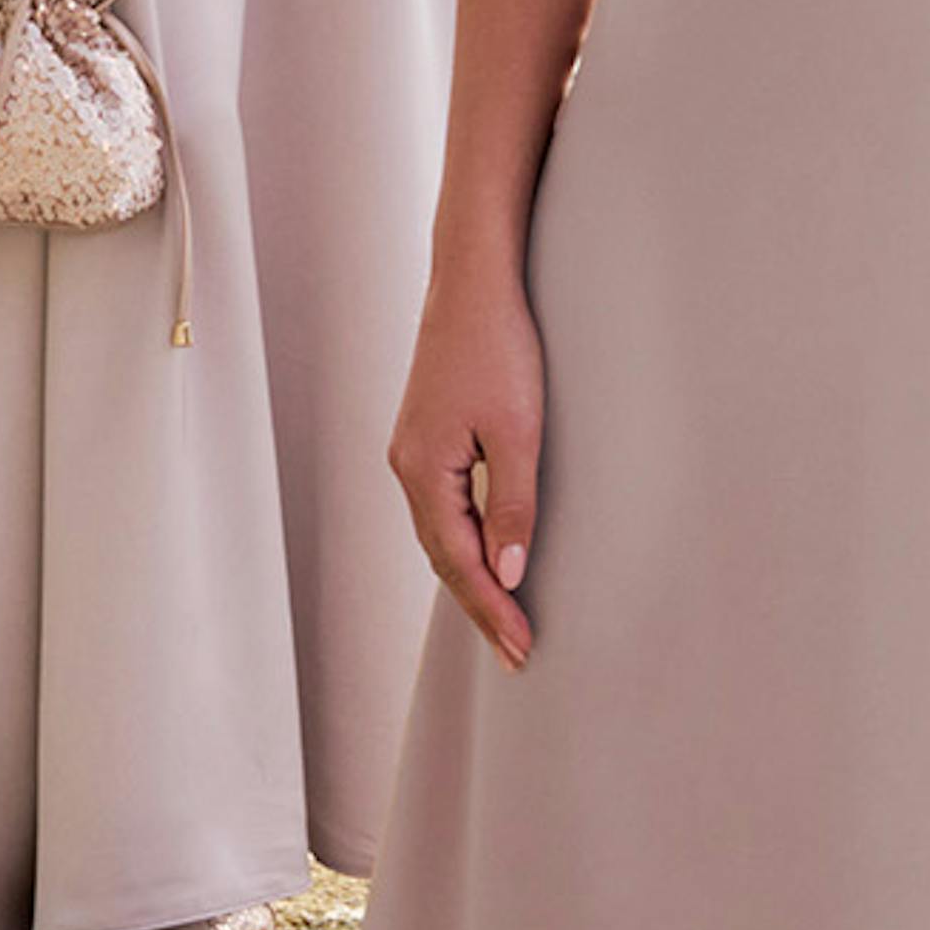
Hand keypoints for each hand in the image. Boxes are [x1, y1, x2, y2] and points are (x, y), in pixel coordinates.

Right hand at [390, 256, 544, 668]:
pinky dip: (465, 541)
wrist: (474, 278)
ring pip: (440, 533)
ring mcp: (413, 450)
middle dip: (480, 605)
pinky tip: (485, 554)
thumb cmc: (498, 345)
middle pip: (442, 556)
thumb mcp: (517, 431)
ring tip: (504, 618)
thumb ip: (512, 505)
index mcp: (422, 471)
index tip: (522, 647)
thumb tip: (508, 572)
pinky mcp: (427, 434)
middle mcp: (407, 466)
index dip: (492, 607)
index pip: (458, 561)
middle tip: (516, 651)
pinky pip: (443, 507)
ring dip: (471, 577)